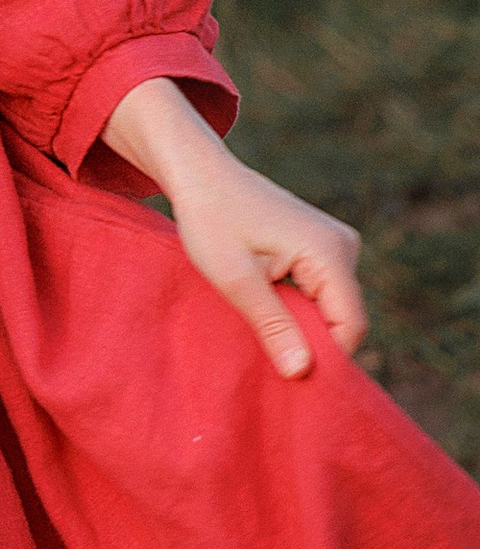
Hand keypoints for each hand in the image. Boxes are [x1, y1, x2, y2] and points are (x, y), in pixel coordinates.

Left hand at [102, 78, 366, 379]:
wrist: (199, 174)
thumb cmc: (210, 219)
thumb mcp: (235, 279)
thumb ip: (272, 325)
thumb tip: (301, 372)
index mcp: (330, 252)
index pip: (350, 327)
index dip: (324, 358)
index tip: (285, 375)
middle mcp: (344, 246)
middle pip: (343, 318)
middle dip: (310, 342)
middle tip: (265, 352)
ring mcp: (335, 244)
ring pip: (330, 307)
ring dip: (300, 323)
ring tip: (259, 320)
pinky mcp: (321, 246)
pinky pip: (320, 292)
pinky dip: (296, 306)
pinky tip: (265, 304)